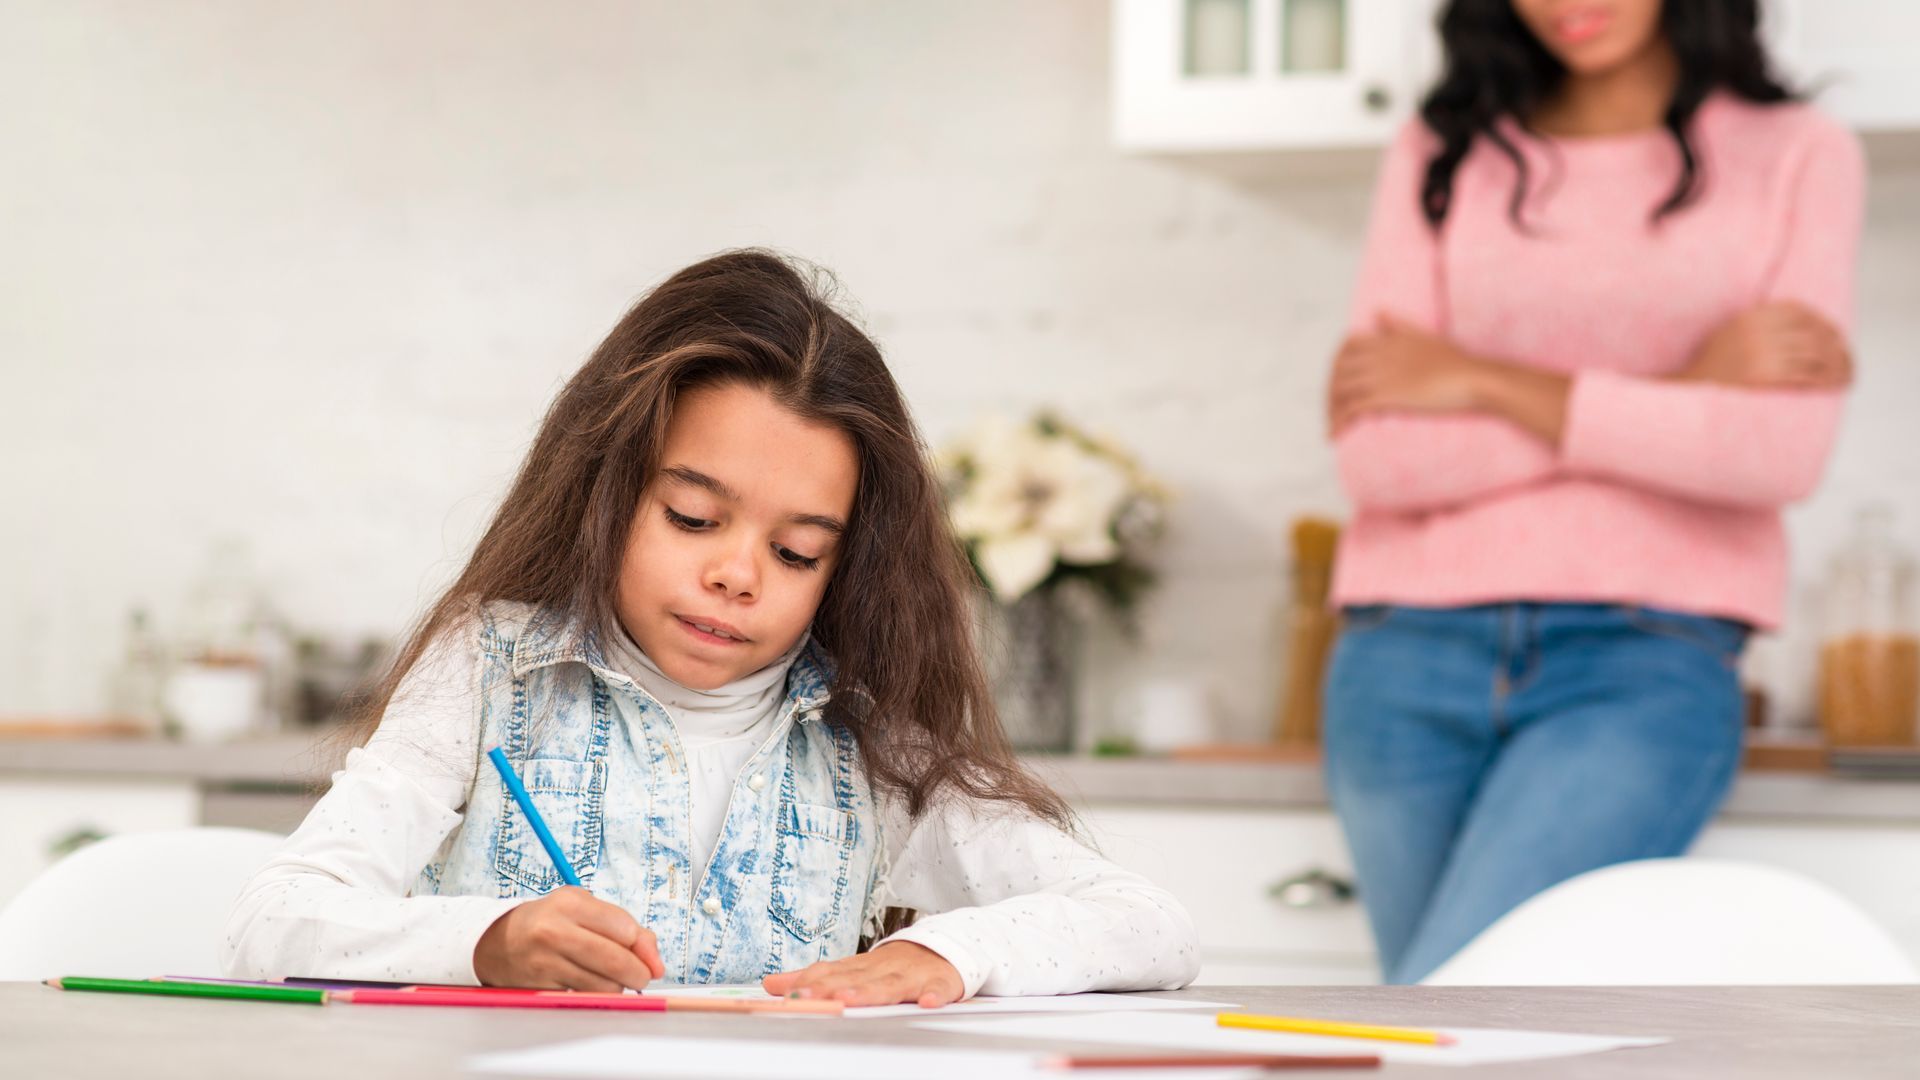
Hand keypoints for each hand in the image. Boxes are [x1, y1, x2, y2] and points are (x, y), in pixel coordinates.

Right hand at [472, 886, 665, 990]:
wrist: (497, 941)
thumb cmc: (551, 920)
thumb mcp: (584, 908)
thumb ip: (624, 927)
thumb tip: (655, 961)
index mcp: (571, 903)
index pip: (624, 928)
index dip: (643, 947)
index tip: (648, 956)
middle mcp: (555, 931)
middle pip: (615, 960)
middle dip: (638, 973)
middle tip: (641, 976)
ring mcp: (545, 961)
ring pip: (603, 985)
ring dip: (617, 986)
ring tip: (610, 977)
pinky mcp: (541, 986)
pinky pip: (584, 996)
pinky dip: (595, 994)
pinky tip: (589, 982)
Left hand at [761, 941, 964, 1007]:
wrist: (945, 948)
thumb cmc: (895, 965)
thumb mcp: (853, 969)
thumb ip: (814, 978)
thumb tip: (771, 984)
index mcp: (861, 966)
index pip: (832, 971)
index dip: (810, 981)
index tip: (787, 993)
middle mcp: (884, 968)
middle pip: (856, 979)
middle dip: (831, 988)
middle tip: (808, 996)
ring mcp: (912, 975)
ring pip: (891, 984)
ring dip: (871, 991)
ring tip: (850, 1000)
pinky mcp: (940, 982)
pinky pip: (938, 989)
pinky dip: (934, 994)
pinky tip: (926, 1002)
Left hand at [1329, 313, 1488, 433]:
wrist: (1473, 379)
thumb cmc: (1456, 362)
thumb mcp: (1424, 336)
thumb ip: (1398, 325)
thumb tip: (1378, 311)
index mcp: (1386, 340)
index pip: (1345, 347)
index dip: (1336, 365)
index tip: (1338, 382)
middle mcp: (1379, 356)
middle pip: (1337, 370)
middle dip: (1330, 391)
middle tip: (1333, 410)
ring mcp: (1382, 376)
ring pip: (1339, 390)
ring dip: (1331, 410)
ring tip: (1333, 427)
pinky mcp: (1388, 397)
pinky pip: (1352, 408)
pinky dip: (1339, 422)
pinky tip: (1336, 435)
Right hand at [1678, 301, 1851, 388]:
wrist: (1687, 395)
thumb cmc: (1711, 371)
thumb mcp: (1730, 336)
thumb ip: (1761, 327)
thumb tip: (1803, 329)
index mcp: (1749, 318)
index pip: (1799, 310)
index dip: (1822, 322)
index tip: (1834, 337)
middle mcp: (1756, 331)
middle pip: (1812, 332)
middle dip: (1836, 347)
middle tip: (1845, 362)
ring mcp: (1760, 353)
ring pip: (1816, 354)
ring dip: (1837, 366)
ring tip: (1845, 377)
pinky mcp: (1764, 376)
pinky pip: (1807, 374)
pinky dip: (1826, 380)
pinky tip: (1833, 386)